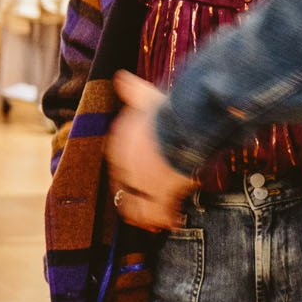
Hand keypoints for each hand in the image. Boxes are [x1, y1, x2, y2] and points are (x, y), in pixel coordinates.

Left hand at [107, 71, 195, 230]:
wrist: (181, 124)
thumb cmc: (167, 110)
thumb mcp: (146, 96)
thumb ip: (133, 91)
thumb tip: (121, 78)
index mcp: (120, 144)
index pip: (120, 166)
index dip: (131, 176)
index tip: (140, 181)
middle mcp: (125, 165)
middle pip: (127, 188)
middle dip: (138, 198)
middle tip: (149, 208)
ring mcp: (140, 181)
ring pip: (138, 206)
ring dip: (148, 215)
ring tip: (157, 222)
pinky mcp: (158, 194)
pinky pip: (157, 214)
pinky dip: (165, 220)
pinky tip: (172, 223)